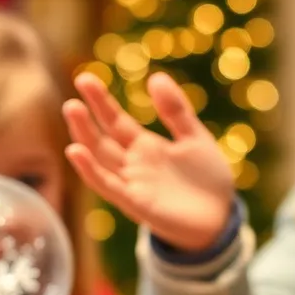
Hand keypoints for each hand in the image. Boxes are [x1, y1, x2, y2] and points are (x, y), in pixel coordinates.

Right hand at [63, 70, 235, 250]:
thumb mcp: (195, 137)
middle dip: (86, 118)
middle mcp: (132, 164)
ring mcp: (132, 183)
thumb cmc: (208, 180)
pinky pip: (108, 185)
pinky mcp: (136, 203)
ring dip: (83, 136)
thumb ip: (176, 111)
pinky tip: (75, 151)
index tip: (84, 79)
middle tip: (72, 96)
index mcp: (145, 147)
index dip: (100, 101)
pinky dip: (90, 169)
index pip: (115, 121)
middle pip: (101, 139)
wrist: (222, 218)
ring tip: (72, 110)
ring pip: (99, 158)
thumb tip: (155, 76)